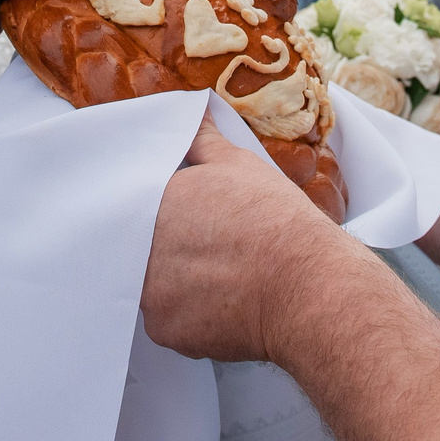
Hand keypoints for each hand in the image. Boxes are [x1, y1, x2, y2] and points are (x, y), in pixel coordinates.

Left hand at [141, 118, 350, 362]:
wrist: (307, 285)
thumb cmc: (275, 220)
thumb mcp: (238, 165)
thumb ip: (202, 140)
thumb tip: (193, 111)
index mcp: (150, 201)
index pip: (133, 204)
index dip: (159, 212)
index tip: (183, 218)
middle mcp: (138, 247)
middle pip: (138, 246)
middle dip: (164, 247)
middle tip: (204, 247)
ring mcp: (147, 292)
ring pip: (151, 286)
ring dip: (174, 281)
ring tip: (217, 274)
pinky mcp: (163, 330)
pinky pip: (168, 320)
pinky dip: (190, 314)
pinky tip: (222, 301)